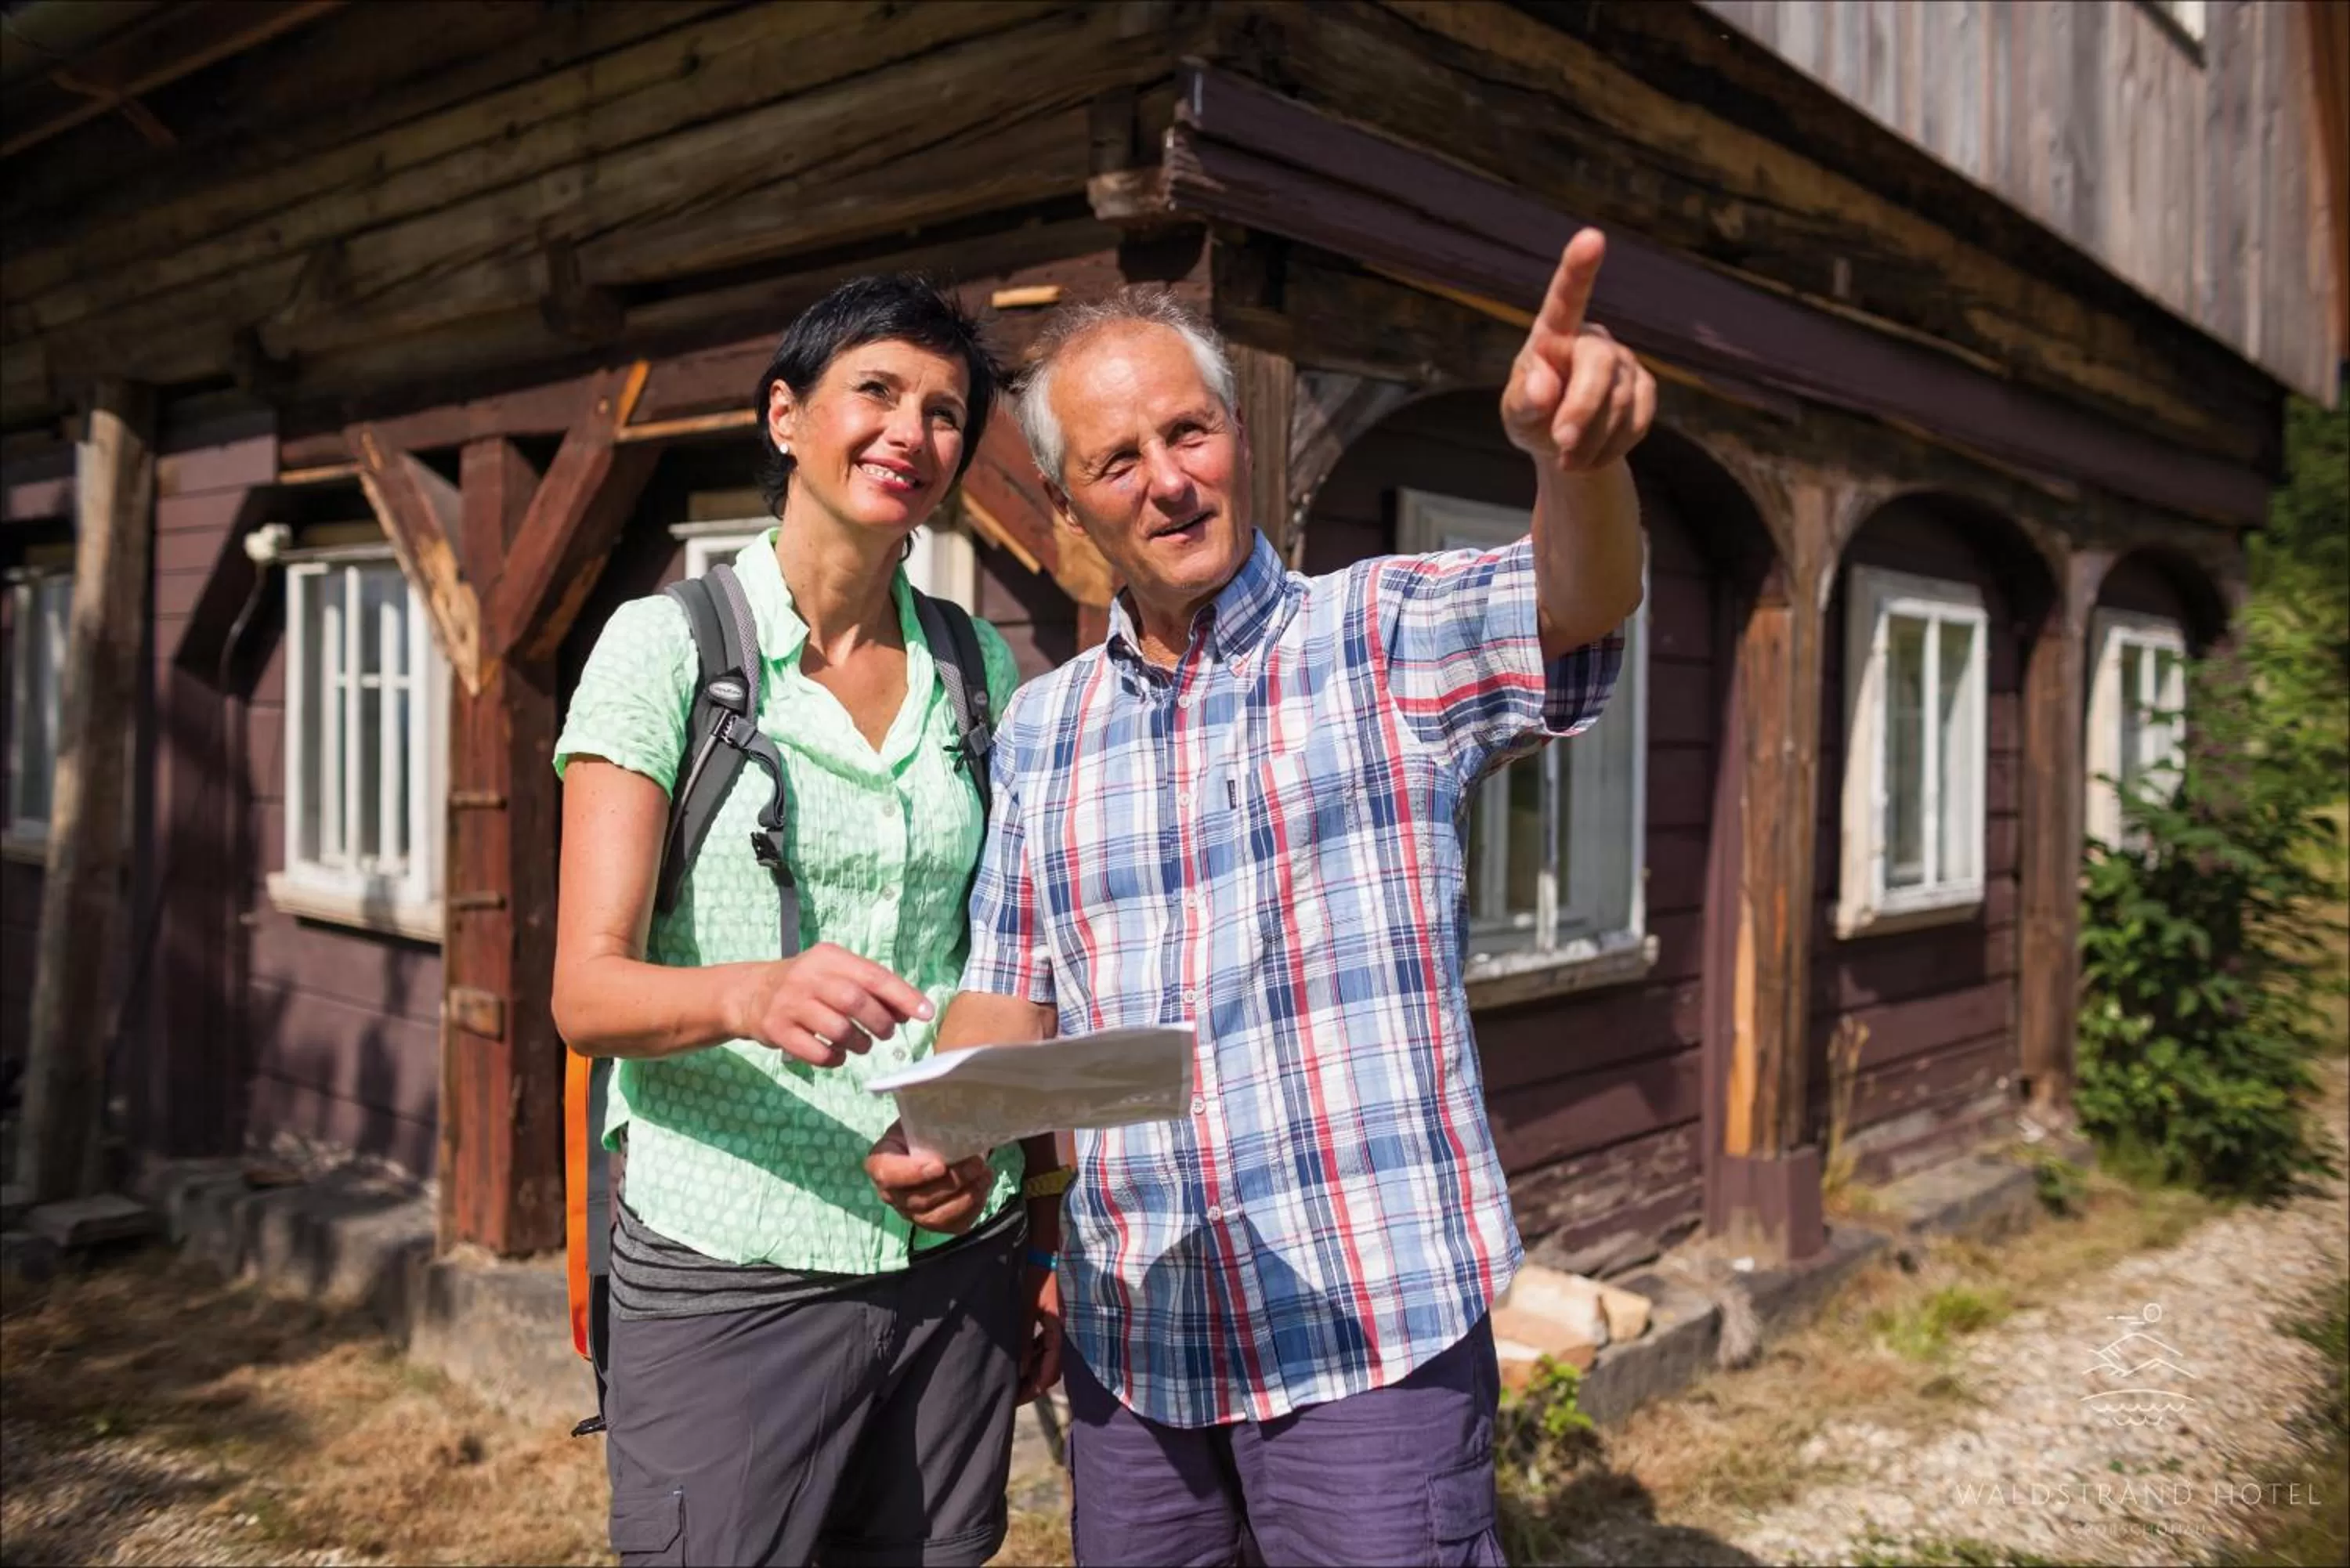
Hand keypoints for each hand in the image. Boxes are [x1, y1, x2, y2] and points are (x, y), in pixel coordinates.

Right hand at [729, 943, 934, 1068]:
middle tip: (886, 1034)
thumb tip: (908, 1010)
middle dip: (880, 1022)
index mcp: (828, 957)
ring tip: (862, 1045)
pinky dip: (834, 1059)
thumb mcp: (835, 972)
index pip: (873, 975)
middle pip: (855, 1001)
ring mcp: (789, 1003)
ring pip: (837, 1029)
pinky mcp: (776, 1030)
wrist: (751, 993)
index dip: (903, 996)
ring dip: (859, 1043)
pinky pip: (816, 1052)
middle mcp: (807, 976)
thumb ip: (870, 987)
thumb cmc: (807, 984)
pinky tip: (838, 1055)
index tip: (925, 1013)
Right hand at [864, 1119, 994, 1233]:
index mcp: (881, 1162)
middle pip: (918, 1200)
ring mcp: (912, 1213)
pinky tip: (982, 1186)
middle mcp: (892, 1194)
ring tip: (985, 1174)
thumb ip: (928, 1119)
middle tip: (977, 1163)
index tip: (939, 1165)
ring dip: (966, 1197)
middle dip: (952, 1182)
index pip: (887, 1174)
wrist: (937, 1143)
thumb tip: (952, 1112)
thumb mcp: (922, 1117)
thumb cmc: (926, 1127)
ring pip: (936, 1217)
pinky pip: (953, 1225)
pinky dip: (972, 1207)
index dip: (912, 1174)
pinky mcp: (935, 1223)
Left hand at [1016, 1260, 1062, 1404]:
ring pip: (1048, 1358)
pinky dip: (1033, 1356)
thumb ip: (1022, 1340)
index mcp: (1058, 1330)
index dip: (1037, 1385)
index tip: (1020, 1397)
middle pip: (1052, 1367)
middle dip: (1034, 1382)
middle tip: (1014, 1394)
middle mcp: (1061, 1331)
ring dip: (1033, 1370)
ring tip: (1013, 1380)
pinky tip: (1019, 1359)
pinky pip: (1044, 1346)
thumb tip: (1018, 1371)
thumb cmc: (1034, 1278)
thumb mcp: (1025, 1309)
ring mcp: (1057, 1326)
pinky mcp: (1051, 1321)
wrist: (1043, 1253)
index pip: (1052, 1367)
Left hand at [1501, 229, 1655, 472]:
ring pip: (1618, 403)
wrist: (1566, 444)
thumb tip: (1542, 387)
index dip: (1579, 269)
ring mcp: (1625, 363)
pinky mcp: (1646, 390)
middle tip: (1561, 446)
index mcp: (1554, 332)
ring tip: (1566, 459)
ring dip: (1589, 441)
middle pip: (1599, 366)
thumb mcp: (1515, 414)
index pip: (1566, 298)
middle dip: (1581, 410)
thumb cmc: (1532, 415)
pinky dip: (1610, 448)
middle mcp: (1594, 339)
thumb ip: (1522, 399)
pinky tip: (1589, 457)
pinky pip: (1637, 422)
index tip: (1591, 238)